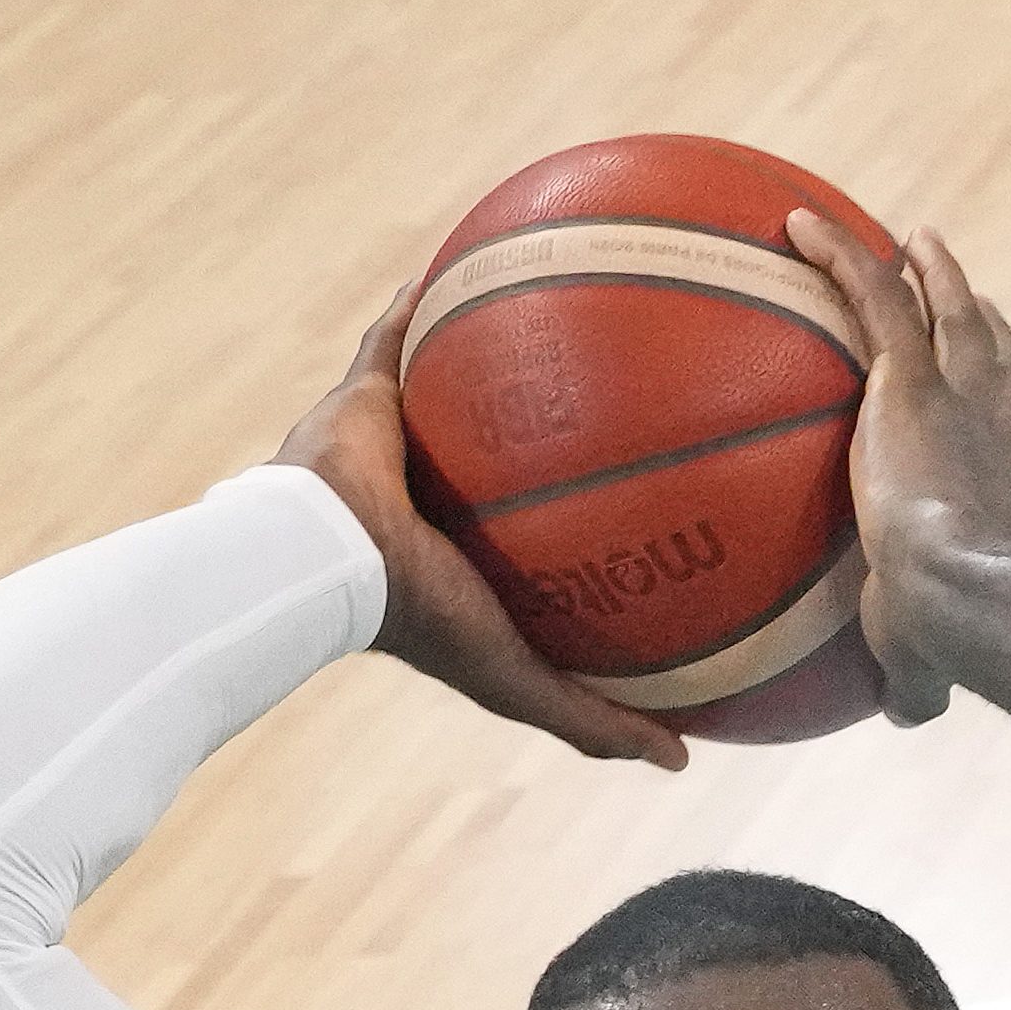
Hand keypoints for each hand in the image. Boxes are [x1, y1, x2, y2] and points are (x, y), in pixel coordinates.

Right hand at [277, 287, 686, 771]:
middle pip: (516, 448)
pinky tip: (487, 246)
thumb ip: (595, 721)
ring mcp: (403, 437)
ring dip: (505, 339)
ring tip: (572, 297)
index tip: (666, 496)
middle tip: (642, 378)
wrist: (328, 561)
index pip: (553, 535)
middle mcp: (443, 493)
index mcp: (478, 556)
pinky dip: (430, 293)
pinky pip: (402, 327)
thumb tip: (683, 763)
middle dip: (564, 419)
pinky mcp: (367, 388)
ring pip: (464, 379)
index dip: (601, 516)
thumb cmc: (426, 619)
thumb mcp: (524, 681)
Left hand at [786, 212, 1010, 723]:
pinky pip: (873, 297)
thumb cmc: (947, 637)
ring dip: (937, 275)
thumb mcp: (929, 665)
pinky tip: (798, 225)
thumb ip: (921, 685)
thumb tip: (910, 716)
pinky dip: (840, 257)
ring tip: (918, 243)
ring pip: (953, 314)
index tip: (994, 428)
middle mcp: (1003, 433)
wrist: (957, 591)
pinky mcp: (913, 377)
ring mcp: (962, 397)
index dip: (1009, 433)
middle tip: (968, 305)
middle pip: (1002, 367)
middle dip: (990, 334)